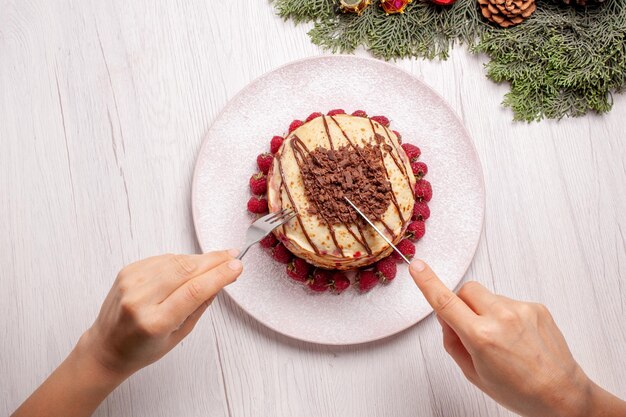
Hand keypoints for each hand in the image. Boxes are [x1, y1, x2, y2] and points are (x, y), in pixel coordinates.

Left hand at [14, 250, 242, 416]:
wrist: (106, 347)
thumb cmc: (142, 347)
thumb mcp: (179, 335)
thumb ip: (200, 306)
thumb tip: (221, 280)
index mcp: (155, 322)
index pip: (194, 291)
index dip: (219, 275)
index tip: (236, 266)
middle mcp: (140, 300)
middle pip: (186, 270)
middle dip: (213, 261)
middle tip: (232, 256)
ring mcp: (131, 283)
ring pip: (175, 260)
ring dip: (199, 259)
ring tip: (216, 261)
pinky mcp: (127, 271)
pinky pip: (162, 259)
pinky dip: (180, 260)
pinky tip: (190, 265)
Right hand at [409, 259, 625, 416]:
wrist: (562, 394)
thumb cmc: (520, 391)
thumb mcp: (473, 374)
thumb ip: (453, 342)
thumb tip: (445, 318)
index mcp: (481, 337)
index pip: (445, 302)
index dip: (427, 283)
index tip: (418, 268)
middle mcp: (501, 318)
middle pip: (466, 290)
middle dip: (461, 303)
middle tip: (469, 326)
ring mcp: (521, 309)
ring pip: (487, 296)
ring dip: (485, 311)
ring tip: (501, 340)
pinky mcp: (536, 306)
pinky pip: (508, 302)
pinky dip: (505, 315)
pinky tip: (516, 337)